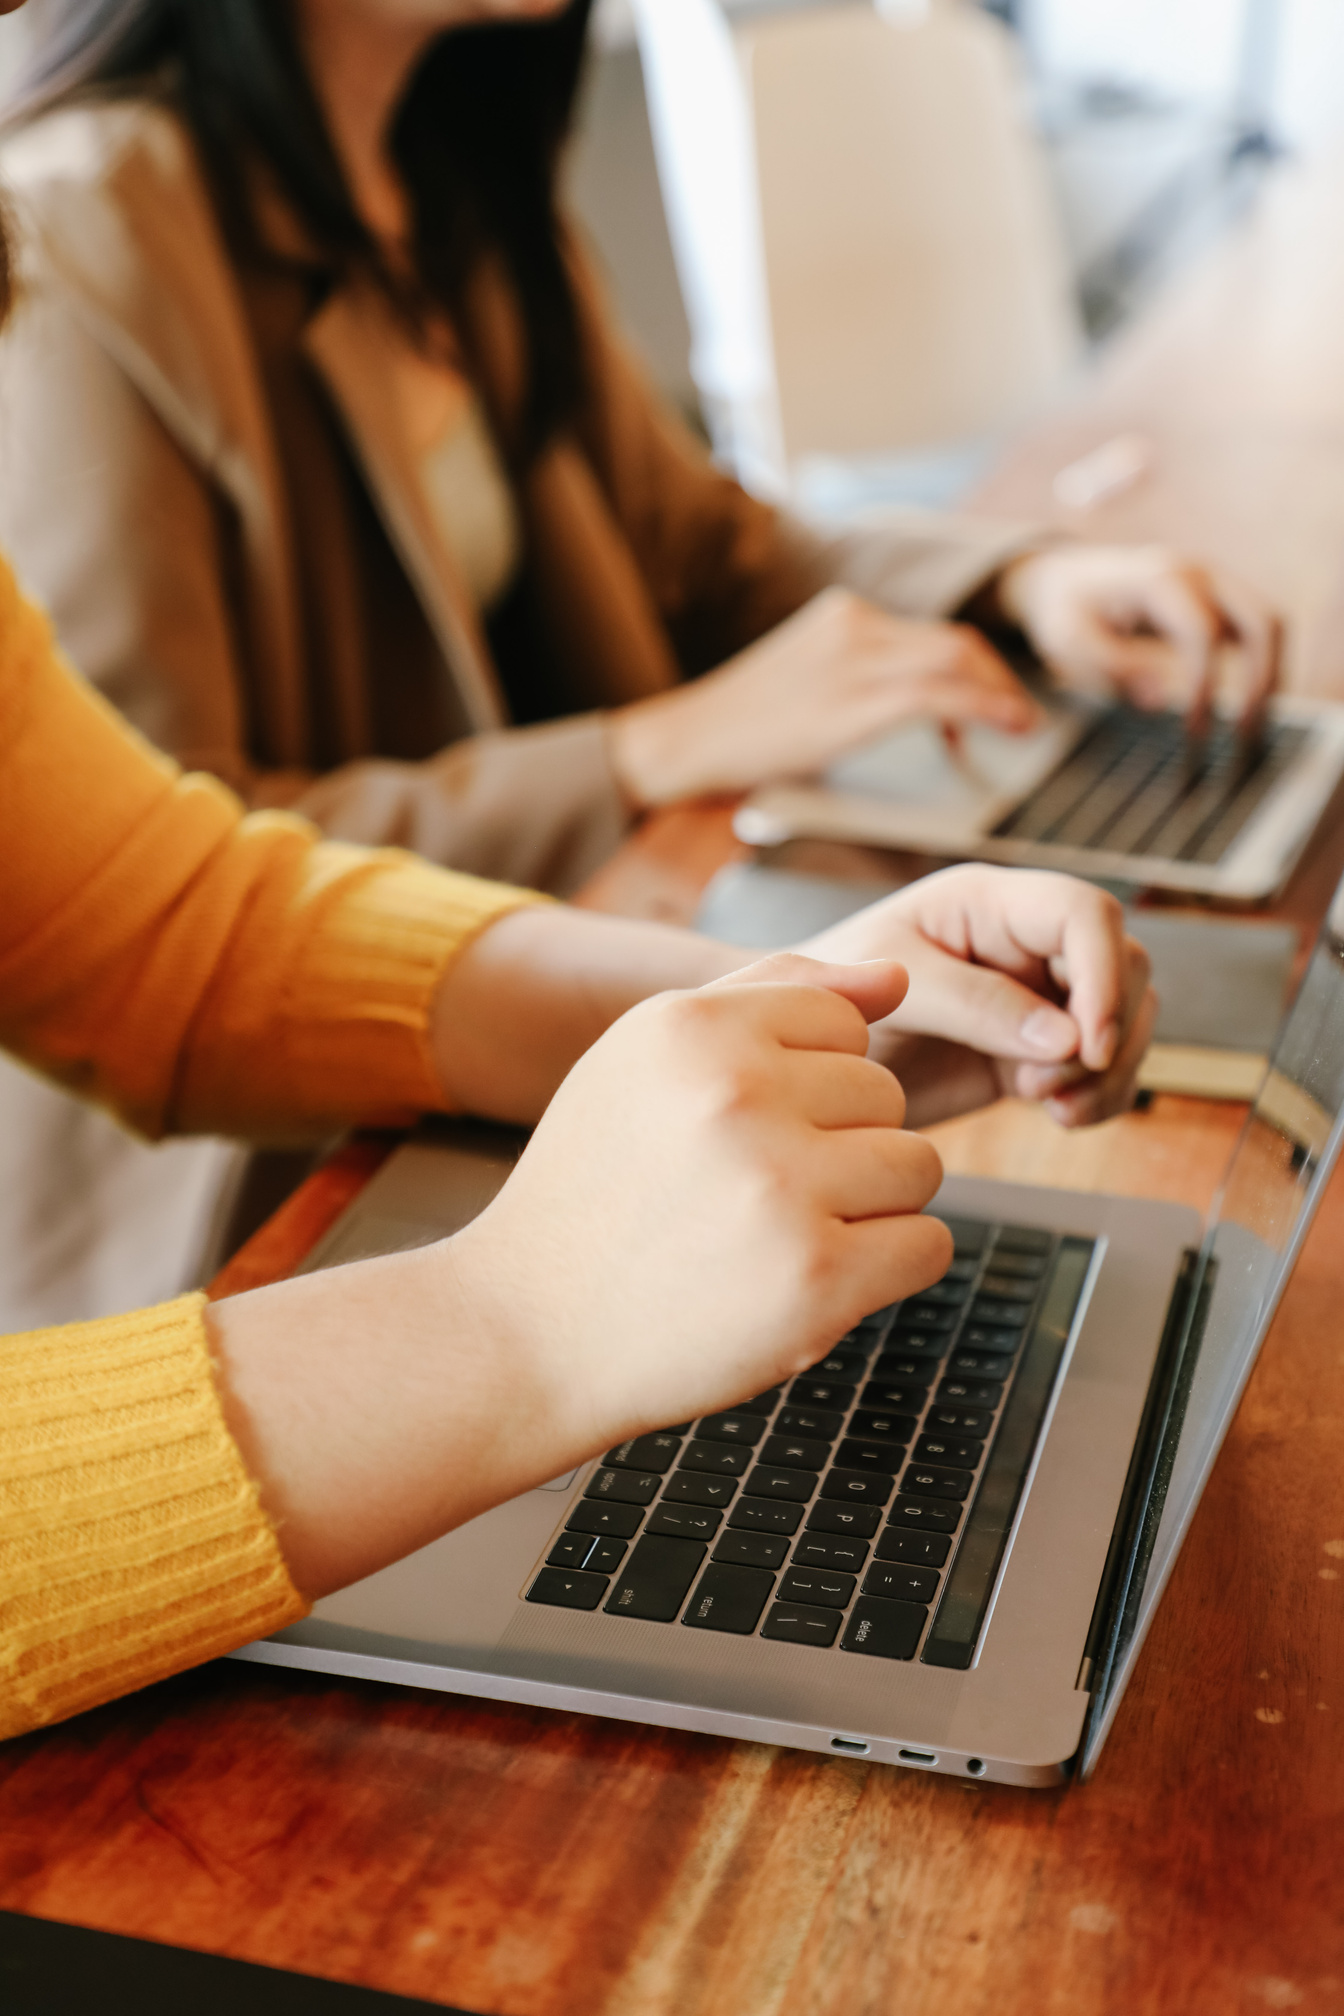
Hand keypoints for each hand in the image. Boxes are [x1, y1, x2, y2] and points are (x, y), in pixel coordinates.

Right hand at [213, 955, 949, 1596]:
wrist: (529, 1332)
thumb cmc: (598, 1188)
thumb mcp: (647, 1057)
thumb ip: (771, 994)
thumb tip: (896, 975)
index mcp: (692, 1028)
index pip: (846, 1021)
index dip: (808, 1083)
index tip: (744, 1132)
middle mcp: (736, 1096)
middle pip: (887, 1094)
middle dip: (839, 1144)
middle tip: (750, 1196)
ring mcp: (780, 1189)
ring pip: (919, 1167)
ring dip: (869, 1209)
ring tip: (780, 1236)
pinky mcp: (816, 1280)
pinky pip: (926, 1247)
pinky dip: (885, 1271)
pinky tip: (808, 1281)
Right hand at [607, 586, 1040, 807]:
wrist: (686, 741)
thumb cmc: (735, 733)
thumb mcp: (801, 689)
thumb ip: (850, 688)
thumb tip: (898, 717)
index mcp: (842, 616)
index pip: (929, 633)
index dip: (972, 668)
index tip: (990, 700)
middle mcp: (855, 622)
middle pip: (954, 641)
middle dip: (996, 679)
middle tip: (1017, 716)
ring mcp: (856, 655)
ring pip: (957, 660)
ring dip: (998, 694)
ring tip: (1018, 725)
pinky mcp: (856, 695)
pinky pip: (941, 693)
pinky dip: (985, 708)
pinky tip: (1006, 727)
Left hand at [799, 865, 1155, 1127]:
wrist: (801, 1056)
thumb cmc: (830, 997)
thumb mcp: (895, 991)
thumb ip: (975, 1005)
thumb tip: (1065, 1036)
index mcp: (989, 905)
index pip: (1083, 912)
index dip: (1104, 972)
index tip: (1089, 1041)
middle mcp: (1024, 944)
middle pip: (1124, 966)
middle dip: (1109, 1031)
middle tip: (1051, 1082)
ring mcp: (1037, 997)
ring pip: (1126, 1020)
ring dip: (1108, 1070)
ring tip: (1048, 1102)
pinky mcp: (1036, 1051)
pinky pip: (1104, 1068)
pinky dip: (1099, 1096)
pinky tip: (1057, 1114)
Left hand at [996, 545, 1281, 728]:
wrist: (1065, 580)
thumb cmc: (1065, 612)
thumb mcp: (1070, 642)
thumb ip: (1111, 667)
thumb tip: (1159, 699)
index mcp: (1160, 578)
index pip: (1204, 632)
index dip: (1205, 685)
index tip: (1195, 734)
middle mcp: (1198, 572)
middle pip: (1261, 620)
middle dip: (1262, 680)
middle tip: (1246, 737)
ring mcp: (1214, 582)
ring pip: (1271, 623)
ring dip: (1272, 675)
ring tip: (1253, 729)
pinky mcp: (1219, 600)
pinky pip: (1259, 630)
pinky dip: (1264, 666)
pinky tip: (1250, 707)